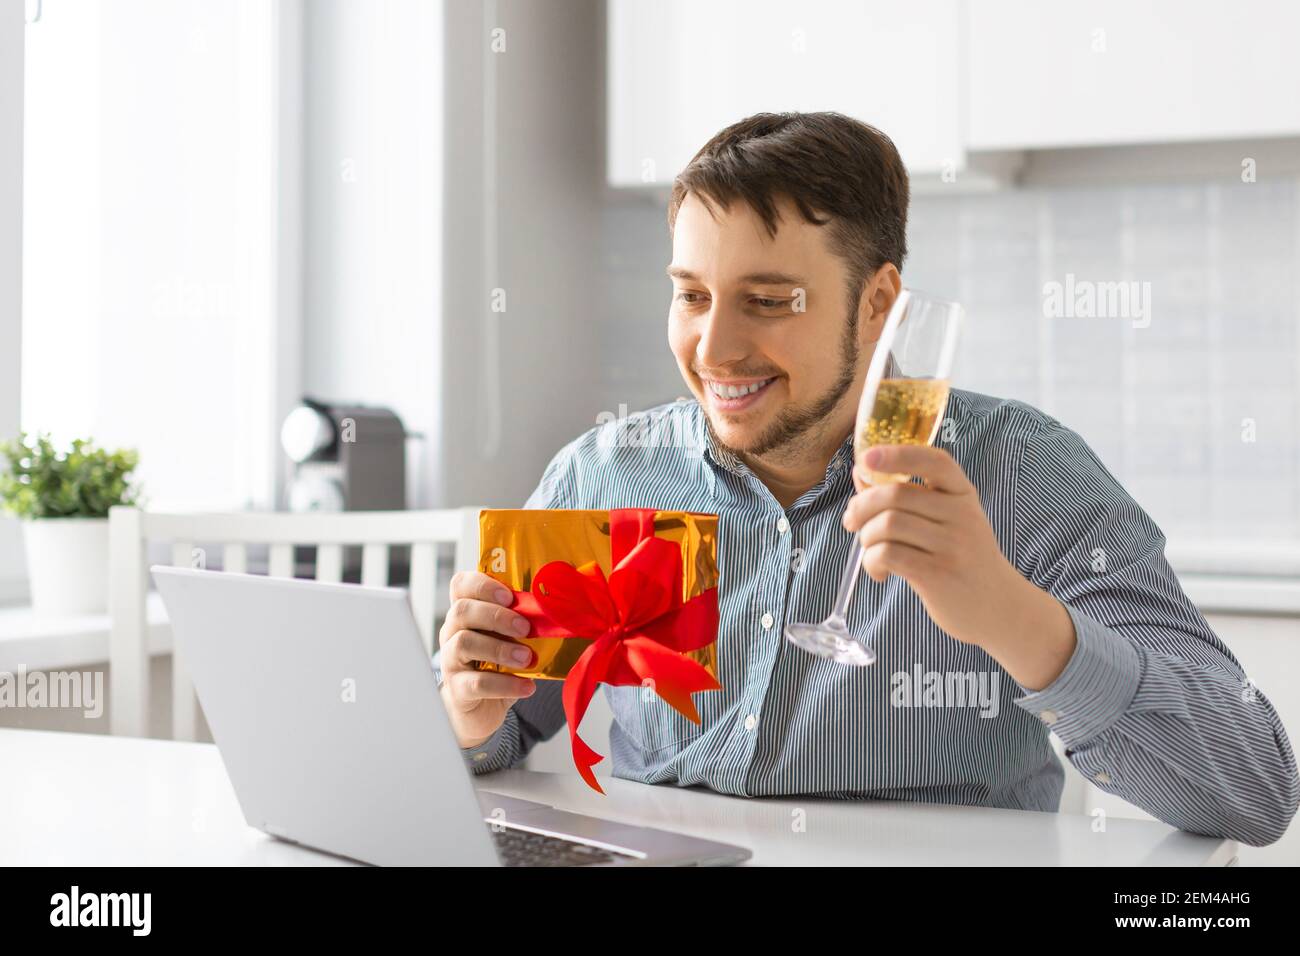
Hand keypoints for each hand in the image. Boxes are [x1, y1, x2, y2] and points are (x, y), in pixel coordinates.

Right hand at [437, 571, 537, 748]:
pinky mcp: (457, 689)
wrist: (479, 708)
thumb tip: (555, 609)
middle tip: (525, 628)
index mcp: (466, 613)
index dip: (482, 585)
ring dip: (500, 648)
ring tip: (527, 658)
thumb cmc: (496, 664)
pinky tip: (527, 687)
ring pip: (464, 643)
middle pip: (462, 611)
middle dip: (497, 616)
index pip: (461, 585)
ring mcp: (450, 660)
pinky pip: (476, 683)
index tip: (509, 595)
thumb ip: (521, 622)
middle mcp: (452, 632)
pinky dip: (505, 684)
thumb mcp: (508, 639)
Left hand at [842, 444, 1077, 688]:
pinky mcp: (938, 574)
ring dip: (866, 538)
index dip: (899, 454)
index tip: (867, 458)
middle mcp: (962, 515)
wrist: (997, 605)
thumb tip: (861, 472)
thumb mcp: (947, 520)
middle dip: (861, 507)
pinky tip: (880, 572)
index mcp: (963, 494)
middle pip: (896, 495)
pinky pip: (888, 555)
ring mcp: (952, 545)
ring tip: (872, 551)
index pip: (935, 461)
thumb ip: (908, 497)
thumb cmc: (961, 557)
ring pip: (887, 525)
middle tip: (852, 522)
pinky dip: (872, 562)